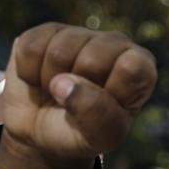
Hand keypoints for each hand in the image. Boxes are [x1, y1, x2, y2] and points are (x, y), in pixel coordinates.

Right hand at [0, 25, 156, 168]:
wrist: (42, 133)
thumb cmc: (81, 133)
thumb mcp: (101, 137)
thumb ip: (97, 115)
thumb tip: (64, 83)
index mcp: (140, 68)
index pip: (131, 68)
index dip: (108, 93)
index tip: (103, 109)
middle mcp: (115, 43)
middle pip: (91, 59)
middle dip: (76, 89)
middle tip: (74, 102)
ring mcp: (80, 34)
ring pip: (58, 51)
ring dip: (49, 82)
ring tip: (57, 91)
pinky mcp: (46, 32)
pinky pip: (30, 48)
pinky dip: (28, 73)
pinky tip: (40, 79)